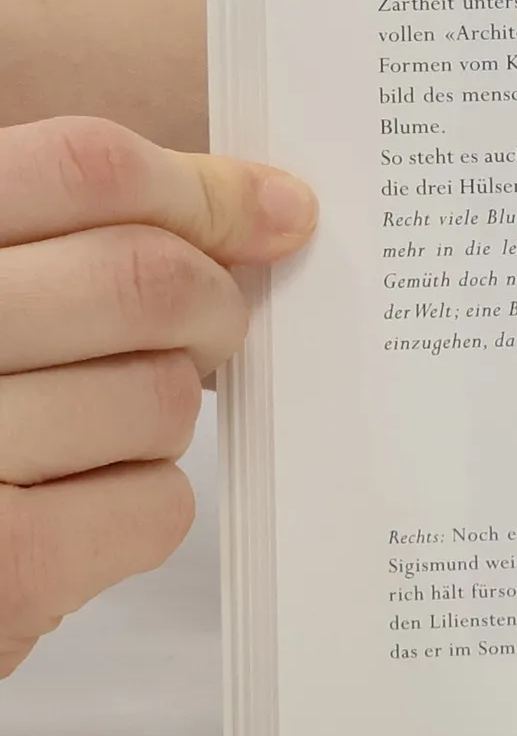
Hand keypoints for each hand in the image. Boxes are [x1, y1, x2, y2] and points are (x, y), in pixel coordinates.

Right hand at [0, 118, 316, 676]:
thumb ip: (65, 239)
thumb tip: (264, 209)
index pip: (85, 167)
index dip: (205, 190)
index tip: (270, 212)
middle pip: (145, 278)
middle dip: (212, 304)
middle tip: (208, 330)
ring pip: (161, 395)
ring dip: (155, 417)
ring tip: (82, 437)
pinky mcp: (6, 568)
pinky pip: (155, 505)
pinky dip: (138, 508)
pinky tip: (65, 512)